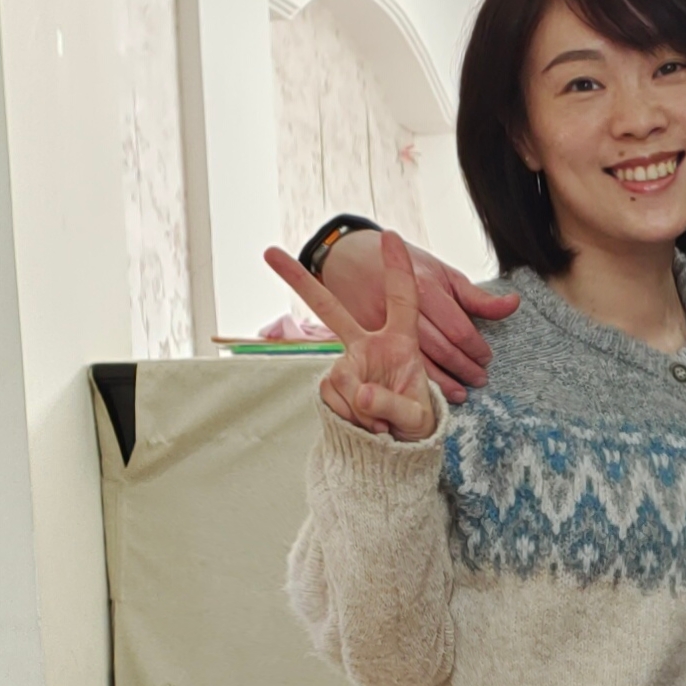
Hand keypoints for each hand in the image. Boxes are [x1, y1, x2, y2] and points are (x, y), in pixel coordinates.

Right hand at [267, 233, 439, 441]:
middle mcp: (368, 347)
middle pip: (330, 309)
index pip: (402, 299)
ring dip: (362, 408)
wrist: (395, 450)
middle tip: (269, 252)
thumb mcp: (416, 418)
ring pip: (342, 378)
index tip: (389, 235)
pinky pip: (334, 397)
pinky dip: (351, 416)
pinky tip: (366, 425)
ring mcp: (347, 365)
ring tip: (382, 424)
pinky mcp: (332, 386)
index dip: (397, 268)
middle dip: (299, 282)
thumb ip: (391, 405)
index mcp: (399, 342)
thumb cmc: (416, 423)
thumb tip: (361, 393)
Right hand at [310, 224, 515, 401]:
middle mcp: (403, 310)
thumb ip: (476, 297)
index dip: (476, 348)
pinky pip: (392, 368)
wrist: (348, 259)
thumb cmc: (405, 267)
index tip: (486, 358)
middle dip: (464, 368)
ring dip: (443, 383)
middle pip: (441, 349)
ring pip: (417, 364)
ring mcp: (380, 326)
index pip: (459, 329)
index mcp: (425, 289)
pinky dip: (414, 384)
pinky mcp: (361, 340)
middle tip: (480, 379)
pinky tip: (429, 393)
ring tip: (461, 393)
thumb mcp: (442, 273)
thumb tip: (514, 304)